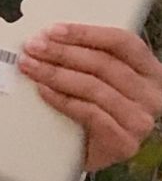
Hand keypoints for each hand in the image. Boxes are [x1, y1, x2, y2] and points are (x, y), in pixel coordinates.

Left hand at [19, 23, 161, 170]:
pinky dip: (61, 99)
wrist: (94, 150)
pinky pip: (89, 113)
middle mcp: (150, 94)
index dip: (85, 33)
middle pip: (103, 63)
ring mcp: (140, 120)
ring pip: (94, 87)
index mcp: (147, 69)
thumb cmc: (94, 103)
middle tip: (33, 47)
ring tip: (31, 66)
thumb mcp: (96, 74)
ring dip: (55, 74)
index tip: (53, 30)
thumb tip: (47, 35)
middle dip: (61, 52)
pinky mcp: (125, 143)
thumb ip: (83, 53)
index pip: (121, 41)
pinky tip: (43, 90)